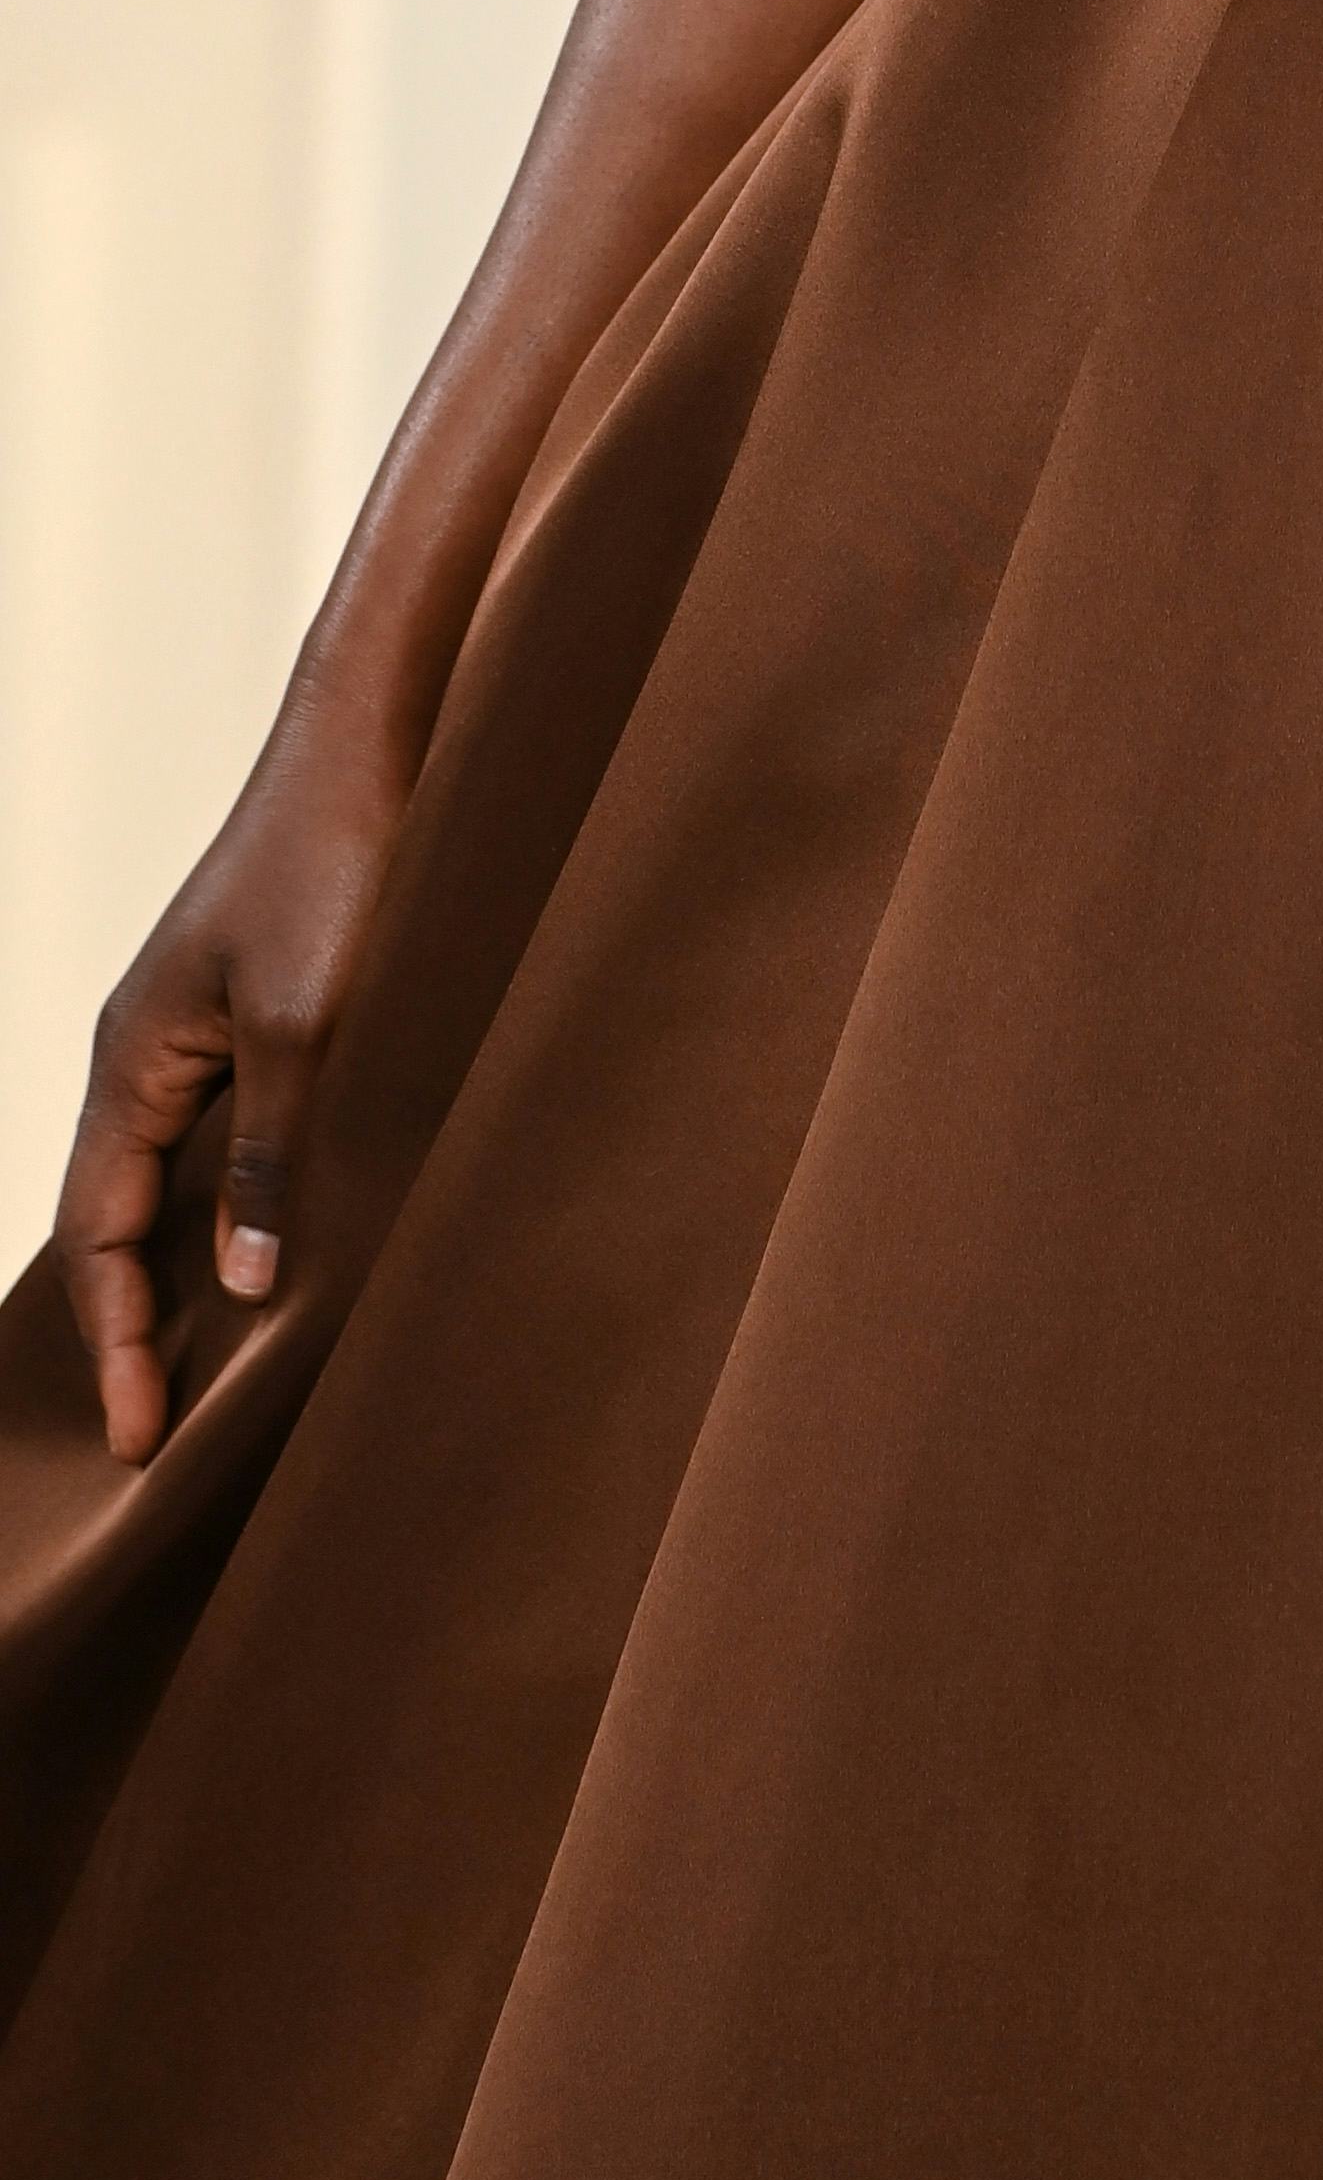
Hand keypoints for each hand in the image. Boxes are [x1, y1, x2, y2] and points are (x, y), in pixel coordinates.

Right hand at [56, 687, 411, 1468]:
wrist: (368, 747)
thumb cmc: (328, 868)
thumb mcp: (301, 1024)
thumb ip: (269, 1155)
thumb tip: (242, 1285)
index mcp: (130, 1062)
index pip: (98, 1233)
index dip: (115, 1336)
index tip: (136, 1432)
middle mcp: (149, 1054)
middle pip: (120, 1217)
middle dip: (133, 1323)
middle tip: (159, 1427)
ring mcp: (201, 1032)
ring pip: (174, 1178)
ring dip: (187, 1266)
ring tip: (216, 1366)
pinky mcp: (260, 1010)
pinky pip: (225, 1134)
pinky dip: (236, 1203)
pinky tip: (281, 1243)